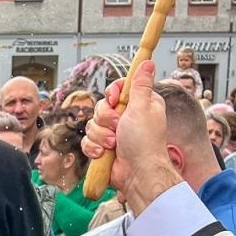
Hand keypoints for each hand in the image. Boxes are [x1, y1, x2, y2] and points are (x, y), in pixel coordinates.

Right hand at [82, 64, 180, 214]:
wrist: (137, 173)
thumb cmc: (144, 142)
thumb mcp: (142, 107)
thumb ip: (140, 84)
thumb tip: (147, 62)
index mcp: (139, 105)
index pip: (118, 89)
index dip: (112, 94)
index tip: (115, 100)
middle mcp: (126, 118)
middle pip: (102, 106)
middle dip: (105, 118)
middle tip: (117, 127)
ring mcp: (114, 134)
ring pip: (93, 124)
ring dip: (100, 135)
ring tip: (113, 145)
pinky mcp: (103, 148)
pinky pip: (87, 140)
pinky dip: (93, 147)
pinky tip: (103, 154)